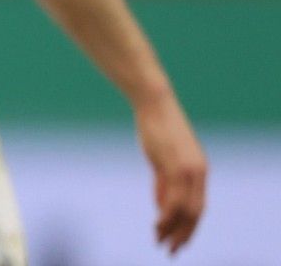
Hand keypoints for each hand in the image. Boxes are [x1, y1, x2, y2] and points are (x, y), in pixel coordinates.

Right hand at [136, 96, 206, 253]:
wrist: (154, 103)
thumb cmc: (155, 128)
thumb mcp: (161, 159)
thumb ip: (163, 183)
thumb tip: (161, 207)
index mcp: (199, 170)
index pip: (198, 207)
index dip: (188, 227)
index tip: (176, 240)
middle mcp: (199, 173)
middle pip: (196, 213)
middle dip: (184, 234)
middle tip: (171, 250)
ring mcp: (189, 170)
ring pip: (186, 210)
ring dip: (173, 229)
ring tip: (161, 242)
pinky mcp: (177, 167)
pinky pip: (174, 200)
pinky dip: (167, 216)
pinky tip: (157, 225)